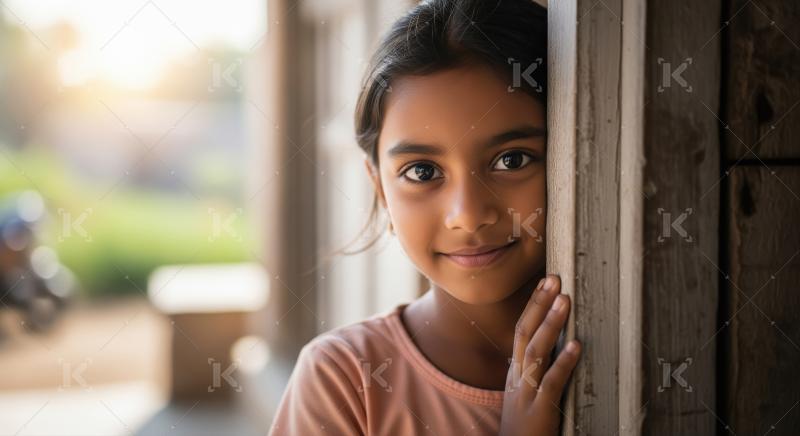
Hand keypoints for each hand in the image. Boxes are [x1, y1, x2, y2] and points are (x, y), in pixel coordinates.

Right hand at [498, 274, 580, 435]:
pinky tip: (576, 345)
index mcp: (514, 371)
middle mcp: (517, 377)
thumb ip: (534, 372)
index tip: (545, 283)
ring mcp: (525, 393)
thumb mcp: (523, 394)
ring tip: (565, 301)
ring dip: (551, 324)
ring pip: (536, 352)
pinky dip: (563, 362)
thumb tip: (552, 347)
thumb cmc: (523, 427)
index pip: (521, 330)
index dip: (533, 305)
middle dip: (539, 304)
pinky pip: (552, 382)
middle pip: (524, 332)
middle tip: (554, 279)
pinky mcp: (538, 411)